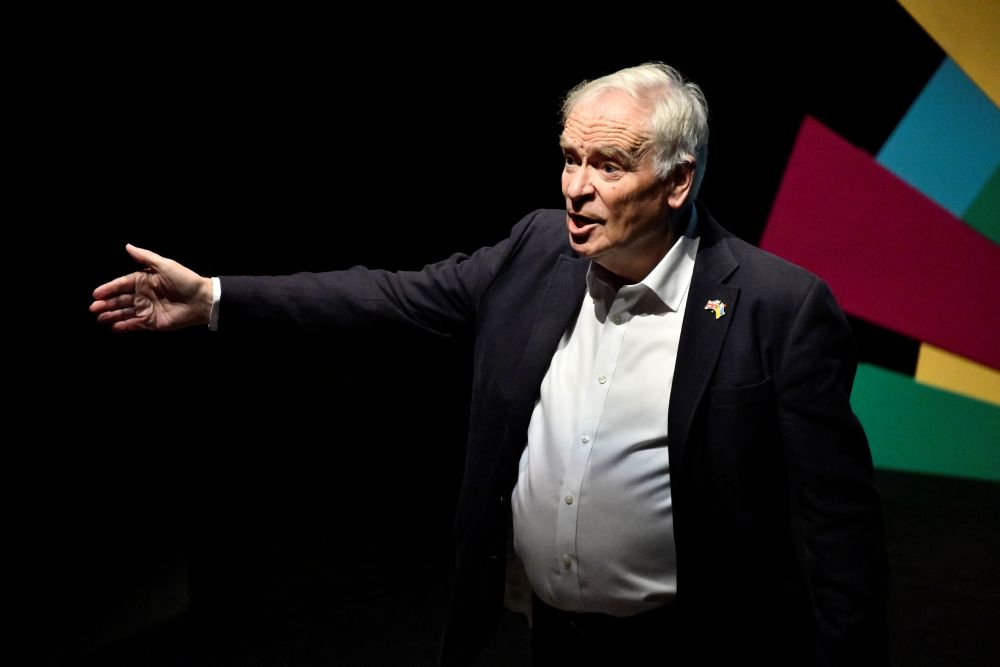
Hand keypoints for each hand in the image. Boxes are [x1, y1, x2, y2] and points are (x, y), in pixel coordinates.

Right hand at [90, 244, 213, 331]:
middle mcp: (143, 295)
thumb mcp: (165, 265)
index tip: (95, 294)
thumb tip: (127, 245)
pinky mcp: (152, 322)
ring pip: (124, 313)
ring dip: (111, 315)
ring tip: (100, 318)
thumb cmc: (185, 280)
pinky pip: (135, 324)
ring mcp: (147, 309)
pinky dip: (124, 326)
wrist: (202, 300)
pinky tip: (113, 327)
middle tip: (93, 308)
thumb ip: (145, 257)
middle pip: (120, 300)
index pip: (121, 284)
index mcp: (144, 280)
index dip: (108, 289)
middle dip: (106, 304)